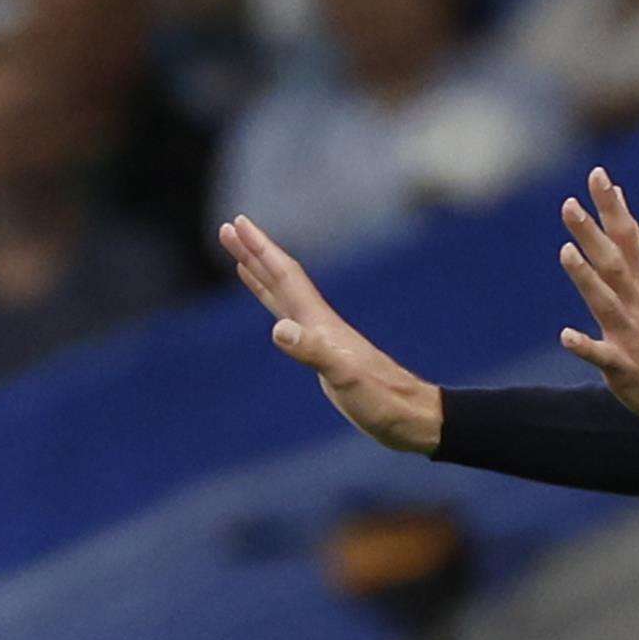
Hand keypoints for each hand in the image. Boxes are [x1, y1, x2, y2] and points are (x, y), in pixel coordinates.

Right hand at [219, 215, 443, 453]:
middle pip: (281, 279)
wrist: (410, 416)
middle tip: (228, 228)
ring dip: (261, 277)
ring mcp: (322, 338)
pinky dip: (278, 311)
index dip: (261, 250)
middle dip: (254, 253)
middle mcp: (320, 324)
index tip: (238, 223)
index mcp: (320, 323)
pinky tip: (275, 314)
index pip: (285, 276)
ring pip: (284, 297)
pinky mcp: (324, 356)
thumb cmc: (381, 398)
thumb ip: (313, 351)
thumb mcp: (344, 377)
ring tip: (240, 259)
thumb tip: (278, 329)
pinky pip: (292, 322)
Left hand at [558, 166, 638, 431]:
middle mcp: (638, 303)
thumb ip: (630, 241)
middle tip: (569, 205)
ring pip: (607, 303)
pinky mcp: (624, 366)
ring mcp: (632, 334)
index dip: (613, 207)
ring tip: (567, 253)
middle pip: (613, 263)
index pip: (628, 238)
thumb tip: (617, 193)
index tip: (598, 175)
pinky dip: (585, 345)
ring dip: (587, 278)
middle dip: (592, 234)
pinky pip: (603, 356)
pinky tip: (566, 336)